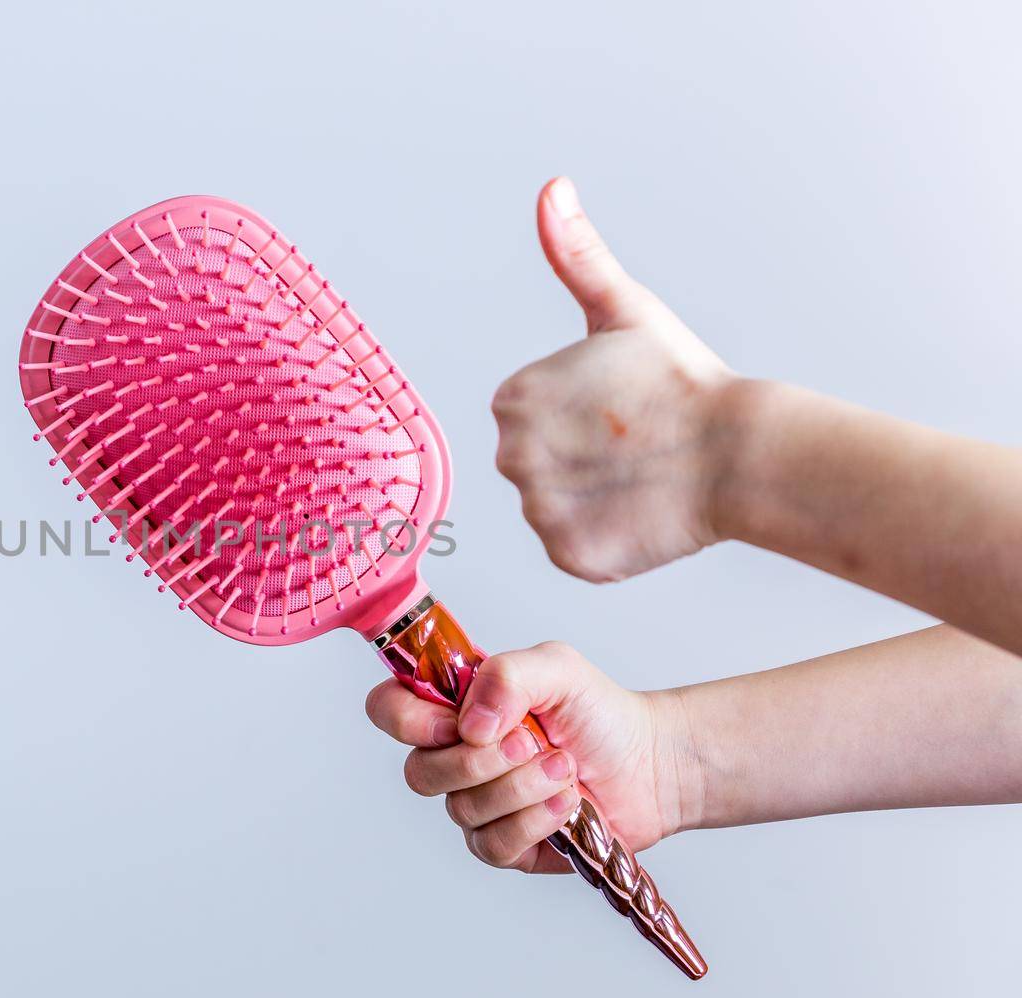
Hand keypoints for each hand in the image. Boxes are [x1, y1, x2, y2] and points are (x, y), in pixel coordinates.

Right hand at [365, 641, 697, 872]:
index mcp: (454, 707)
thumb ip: (507, 676)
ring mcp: (475, 804)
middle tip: (532, 742)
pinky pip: (491, 845)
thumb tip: (470, 724)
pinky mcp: (504, 846)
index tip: (457, 721)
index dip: (408, 720)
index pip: (388, 710)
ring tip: (565, 769)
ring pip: (461, 809)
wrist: (650, 765)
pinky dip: (534, 822)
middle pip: (417, 772)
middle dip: (480, 761)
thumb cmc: (599, 712)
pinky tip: (567, 805)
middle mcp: (455, 756)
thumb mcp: (557, 667)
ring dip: (521, 788)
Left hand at [492, 177, 741, 582]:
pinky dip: (605, 539)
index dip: (581, 413)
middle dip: (581, 456)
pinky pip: (574, 548)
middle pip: (537, 463)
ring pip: (556, 507)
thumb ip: (575, 253)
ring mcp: (539, 511)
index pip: (530, 415)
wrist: (742, 453)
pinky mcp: (568, 555)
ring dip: (594, 498)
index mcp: (512, 398)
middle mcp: (511, 456)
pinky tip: (641, 514)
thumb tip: (552, 187)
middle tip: (634, 444)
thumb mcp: (624, 308)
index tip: (620, 408)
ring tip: (641, 477)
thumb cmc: (683, 378)